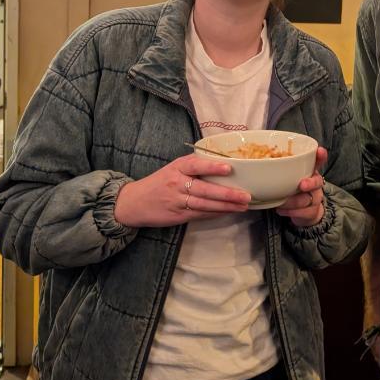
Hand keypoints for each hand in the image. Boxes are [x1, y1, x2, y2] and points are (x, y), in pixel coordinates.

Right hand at [115, 153, 250, 227]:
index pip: (196, 165)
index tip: (229, 168)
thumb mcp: (173, 168)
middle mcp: (177, 184)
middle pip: (205, 190)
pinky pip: (200, 214)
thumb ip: (193, 166)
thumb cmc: (159, 182)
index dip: (212, 167)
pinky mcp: (178, 216)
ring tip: (242, 206)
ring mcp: (178, 201)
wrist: (134, 202)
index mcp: (177, 168)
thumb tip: (223, 163)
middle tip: (246, 195)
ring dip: (226, 206)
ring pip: (205, 205)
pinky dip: (215, 213)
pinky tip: (227, 212)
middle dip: (227, 194)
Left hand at [276, 146, 327, 227]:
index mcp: (310, 171)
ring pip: (308, 199)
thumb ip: (278, 171)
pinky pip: (305, 212)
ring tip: (281, 202)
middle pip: (317, 181)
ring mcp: (315, 198)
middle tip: (301, 185)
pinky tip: (281, 210)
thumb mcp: (287, 178)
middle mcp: (315, 183)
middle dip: (310, 183)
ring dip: (293, 201)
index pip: (318, 161)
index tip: (320, 151)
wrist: (302, 211)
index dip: (320, 156)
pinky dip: (291, 212)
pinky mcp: (313, 211)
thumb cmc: (291, 189)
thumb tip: (258, 165)